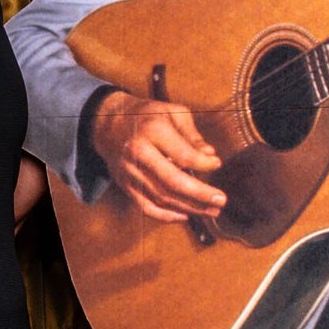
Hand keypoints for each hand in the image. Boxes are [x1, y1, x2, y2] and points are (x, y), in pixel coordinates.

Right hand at [89, 88, 225, 221]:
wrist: (108, 123)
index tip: (217, 164)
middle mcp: (139, 153)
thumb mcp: (172, 112)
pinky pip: (146, 207)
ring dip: (189, 208)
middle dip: (200, 194)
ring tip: (211, 210)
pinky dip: (166, 216)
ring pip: (161, 197)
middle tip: (221, 201)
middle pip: (172, 182)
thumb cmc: (146, 115)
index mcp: (153, 131)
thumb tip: (210, 155)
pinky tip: (185, 216)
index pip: (183, 154)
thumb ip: (192, 134)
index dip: (203, 163)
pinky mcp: (125, 185)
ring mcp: (130, 172)